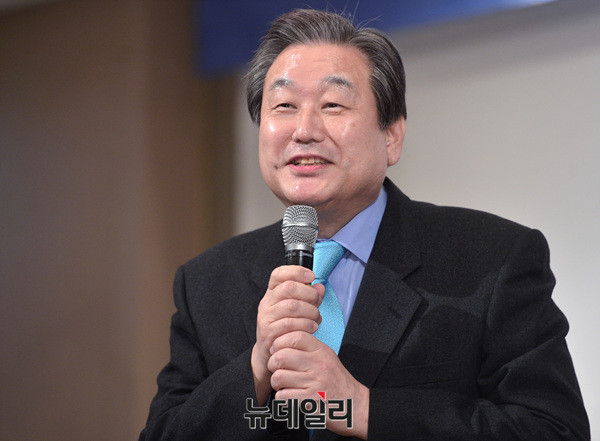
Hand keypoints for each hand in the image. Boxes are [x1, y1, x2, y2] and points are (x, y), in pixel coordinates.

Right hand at [251, 266, 324, 403]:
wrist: (271, 355)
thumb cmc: (286, 329)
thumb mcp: (297, 310)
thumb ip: (309, 297)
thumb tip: (320, 287)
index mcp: (272, 293)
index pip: (278, 274)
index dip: (296, 271)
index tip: (311, 276)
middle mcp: (266, 303)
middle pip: (288, 288)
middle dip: (309, 294)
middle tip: (317, 303)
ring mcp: (266, 318)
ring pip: (291, 306)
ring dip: (310, 311)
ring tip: (316, 318)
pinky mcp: (268, 333)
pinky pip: (290, 325)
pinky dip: (305, 325)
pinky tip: (312, 328)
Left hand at [268, 331, 369, 438]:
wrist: (356, 406)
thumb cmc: (337, 382)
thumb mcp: (328, 358)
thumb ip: (308, 348)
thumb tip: (281, 341)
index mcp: (322, 352)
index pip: (295, 336)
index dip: (280, 342)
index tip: (277, 350)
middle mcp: (319, 365)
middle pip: (281, 356)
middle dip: (273, 364)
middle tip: (277, 370)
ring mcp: (315, 384)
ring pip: (278, 377)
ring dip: (277, 384)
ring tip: (284, 386)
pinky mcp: (310, 402)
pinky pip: (282, 396)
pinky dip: (282, 398)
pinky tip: (290, 397)